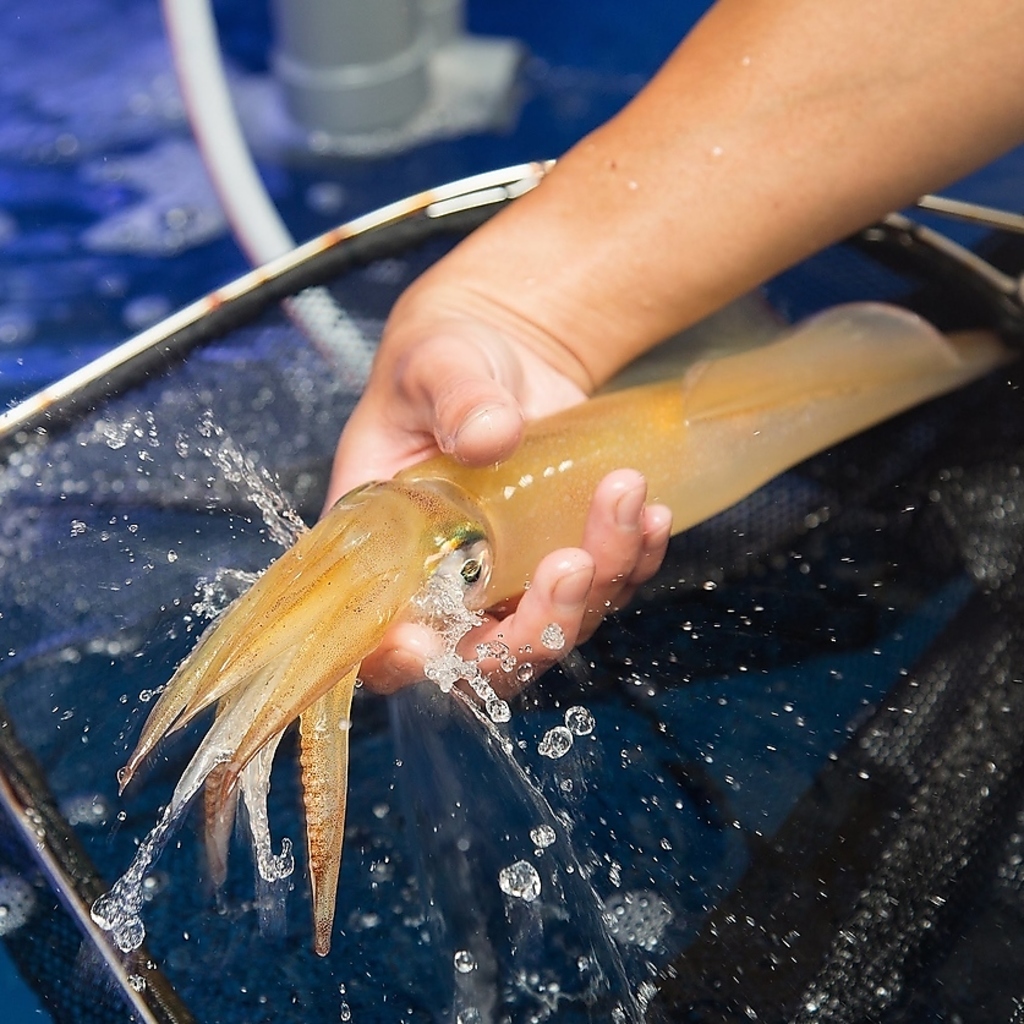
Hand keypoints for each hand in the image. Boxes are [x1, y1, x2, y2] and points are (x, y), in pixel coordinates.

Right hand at [326, 281, 671, 694]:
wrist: (504, 349)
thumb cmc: (444, 359)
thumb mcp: (436, 363)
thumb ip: (454, 397)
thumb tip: (491, 434)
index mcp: (385, 546)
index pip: (375, 634)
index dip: (396, 659)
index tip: (425, 643)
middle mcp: (442, 580)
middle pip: (481, 658)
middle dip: (535, 629)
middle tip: (574, 562)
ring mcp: (504, 579)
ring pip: (554, 629)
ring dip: (602, 582)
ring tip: (627, 498)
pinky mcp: (557, 560)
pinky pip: (601, 589)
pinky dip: (632, 562)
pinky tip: (649, 511)